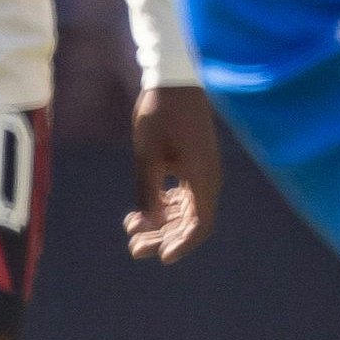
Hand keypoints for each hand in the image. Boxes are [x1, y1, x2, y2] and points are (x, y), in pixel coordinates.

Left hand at [128, 87, 221, 261]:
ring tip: (131, 229)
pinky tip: (143, 209)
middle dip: (163, 237)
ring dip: (163, 223)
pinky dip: (166, 206)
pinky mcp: (195, 163)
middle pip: (191, 222)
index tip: (161, 258)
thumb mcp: (147, 157)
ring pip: (187, 210)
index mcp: (203, 178)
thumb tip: (147, 226)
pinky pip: (185, 195)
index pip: (200, 225)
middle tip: (133, 246)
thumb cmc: (159, 117)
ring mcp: (203, 171)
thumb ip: (148, 194)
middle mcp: (208, 179)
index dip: (182, 245)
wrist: (174, 82)